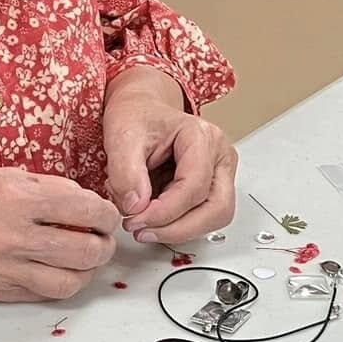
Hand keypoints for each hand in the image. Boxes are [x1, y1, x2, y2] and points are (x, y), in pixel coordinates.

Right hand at [0, 165, 119, 300]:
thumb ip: (40, 187)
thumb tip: (78, 200)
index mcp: (14, 198)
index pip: (85, 210)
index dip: (106, 214)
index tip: (107, 214)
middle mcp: (10, 236)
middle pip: (86, 251)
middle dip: (104, 245)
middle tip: (102, 238)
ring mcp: (1, 269)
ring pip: (69, 282)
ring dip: (86, 271)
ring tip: (85, 258)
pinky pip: (40, 294)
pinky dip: (57, 283)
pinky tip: (56, 269)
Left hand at [102, 72, 237, 244]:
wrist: (142, 111)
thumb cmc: (138, 116)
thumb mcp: (122, 136)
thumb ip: (126, 171)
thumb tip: (136, 206)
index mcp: (203, 137)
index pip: (195, 186)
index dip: (164, 211)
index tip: (135, 219)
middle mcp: (220, 156)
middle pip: (217, 209)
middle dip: (178, 228)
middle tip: (143, 231)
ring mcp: (220, 172)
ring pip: (215, 217)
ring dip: (179, 229)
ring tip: (145, 225)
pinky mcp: (212, 186)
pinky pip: (203, 216)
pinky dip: (177, 223)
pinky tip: (152, 216)